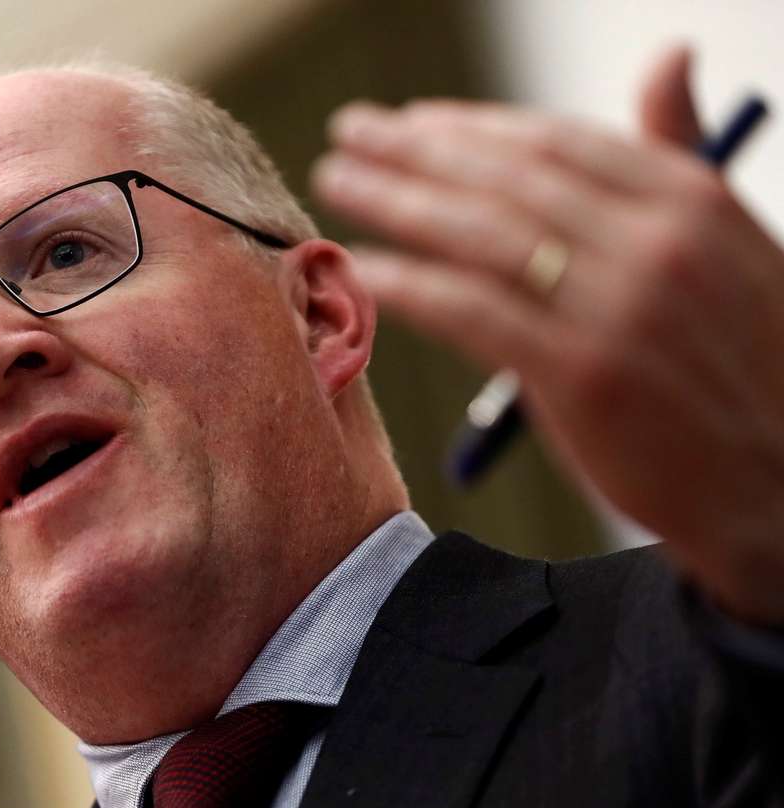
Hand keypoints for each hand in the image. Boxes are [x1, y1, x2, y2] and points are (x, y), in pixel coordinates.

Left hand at [310, 46, 783, 624]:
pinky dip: (407, 281)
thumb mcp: (727, 244)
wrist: (781, 484)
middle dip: (416, 149)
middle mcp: (655, 240)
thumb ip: (674, 158)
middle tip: (350, 132)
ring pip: (481, 234)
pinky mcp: (582, 372)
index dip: (472, 127)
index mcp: (691, 199)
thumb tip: (666, 55)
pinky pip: (471, 310)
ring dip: (395, 199)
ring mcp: (619, 306)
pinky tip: (360, 265)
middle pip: (507, 178)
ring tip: (336, 180)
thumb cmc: (745, 364)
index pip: (556, 141)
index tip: (411, 122)